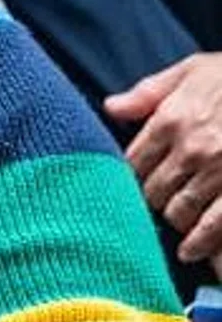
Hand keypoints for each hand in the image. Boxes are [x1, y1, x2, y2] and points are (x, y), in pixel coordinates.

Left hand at [106, 54, 221, 260]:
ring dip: (175, 219)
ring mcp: (218, 172)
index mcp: (171, 120)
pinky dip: (199, 242)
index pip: (132, 162)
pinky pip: (214, 225)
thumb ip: (150, 92)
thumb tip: (111, 107)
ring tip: (178, 221)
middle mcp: (190, 149)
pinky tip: (190, 251)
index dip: (133, 175)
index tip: (140, 180)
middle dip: (153, 199)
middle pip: (152, 191)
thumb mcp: (193, 71)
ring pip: (178, 211)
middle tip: (160, 202)